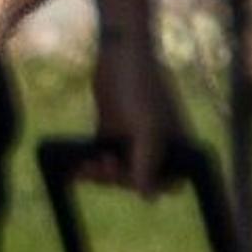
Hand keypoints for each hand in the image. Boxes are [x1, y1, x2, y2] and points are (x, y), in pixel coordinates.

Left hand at [76, 35, 187, 195]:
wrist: (119, 53)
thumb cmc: (140, 87)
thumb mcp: (146, 128)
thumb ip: (147, 163)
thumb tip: (147, 198)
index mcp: (177, 146)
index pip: (170, 182)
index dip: (151, 185)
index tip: (129, 176)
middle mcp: (158, 146)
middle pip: (139, 180)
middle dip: (119, 177)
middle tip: (102, 163)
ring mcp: (134, 140)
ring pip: (118, 172)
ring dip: (102, 175)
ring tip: (84, 167)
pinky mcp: (113, 133)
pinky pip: (103, 158)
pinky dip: (91, 165)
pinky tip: (73, 171)